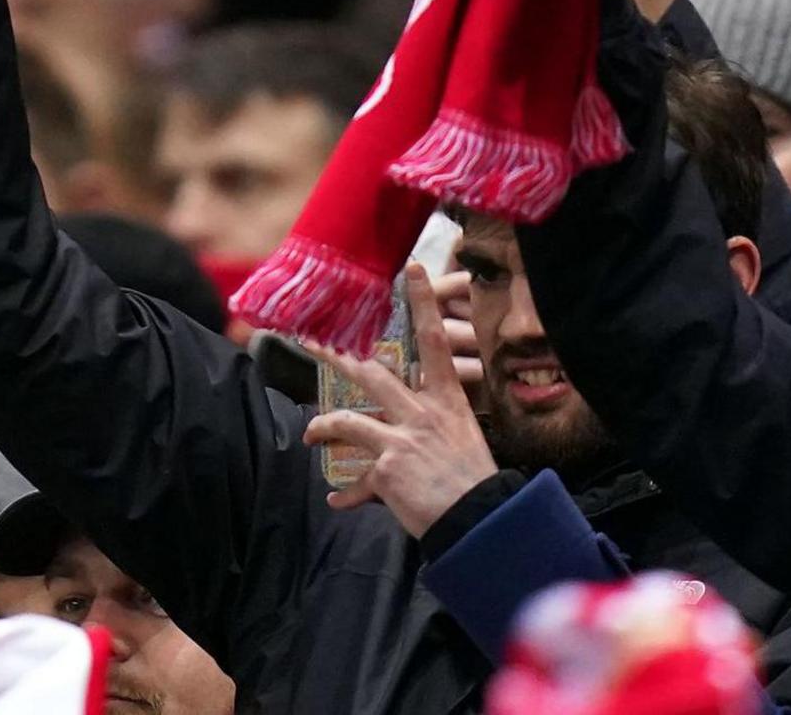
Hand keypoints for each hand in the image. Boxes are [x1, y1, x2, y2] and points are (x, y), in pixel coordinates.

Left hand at [298, 283, 496, 539]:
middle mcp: (421, 413)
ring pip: (346, 420)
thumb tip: (414, 425)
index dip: (423, 303)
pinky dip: (347, 492)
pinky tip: (336, 499)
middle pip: (372, 373)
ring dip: (323, 426)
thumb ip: (434, 426)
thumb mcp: (463, 440)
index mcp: (446, 401)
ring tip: (311, 433)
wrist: (480, 521)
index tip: (412, 270)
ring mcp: (401, 439)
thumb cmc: (475, 482)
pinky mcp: (386, 470)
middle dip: (336, 356)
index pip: (433, 341)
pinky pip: (356, 478)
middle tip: (309, 340)